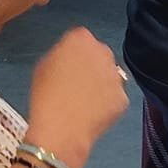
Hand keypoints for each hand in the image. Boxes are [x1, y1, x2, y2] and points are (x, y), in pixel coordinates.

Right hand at [26, 28, 128, 167]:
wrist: (61, 129)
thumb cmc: (46, 96)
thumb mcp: (44, 64)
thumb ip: (61, 53)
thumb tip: (70, 57)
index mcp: (80, 38)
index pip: (81, 39)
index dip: (74, 53)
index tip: (68, 65)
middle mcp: (103, 52)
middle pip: (99, 55)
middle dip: (92, 65)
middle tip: (79, 84)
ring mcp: (116, 75)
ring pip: (110, 76)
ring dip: (102, 84)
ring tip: (86, 101)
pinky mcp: (123, 97)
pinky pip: (116, 97)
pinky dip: (108, 104)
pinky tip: (94, 112)